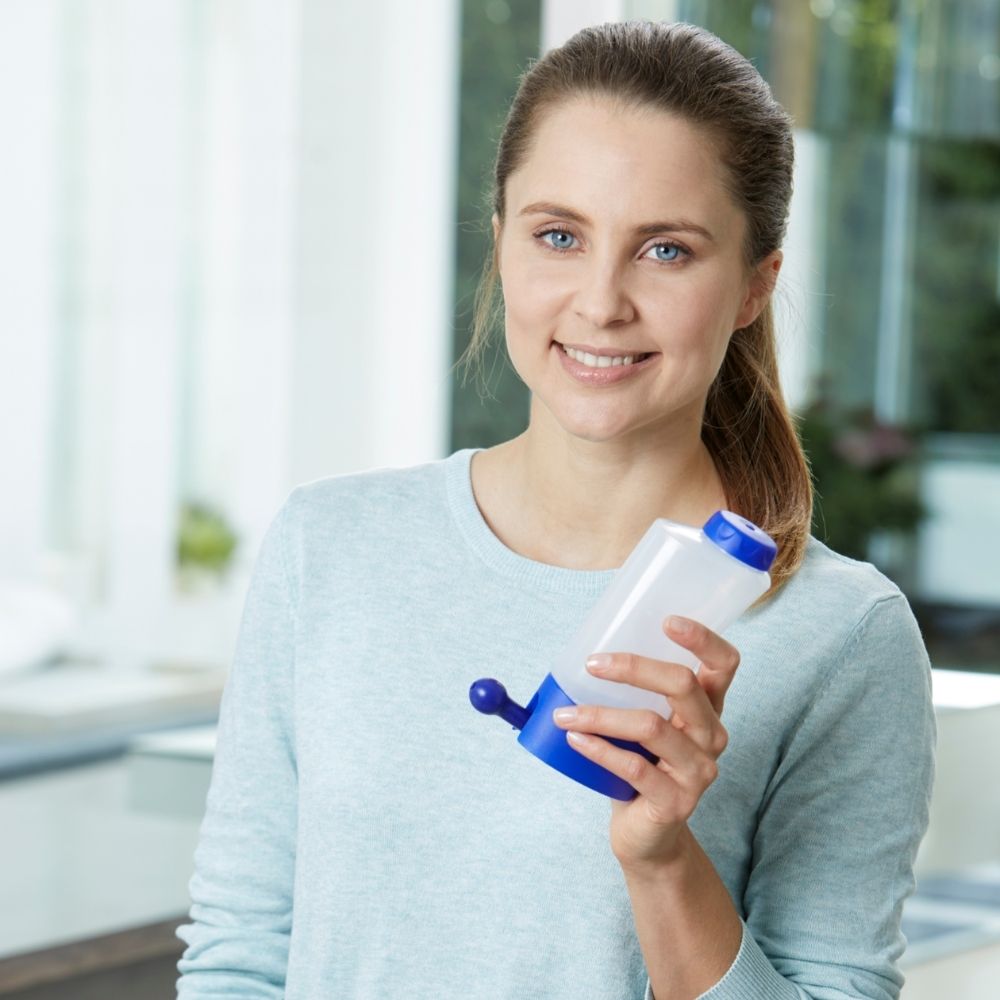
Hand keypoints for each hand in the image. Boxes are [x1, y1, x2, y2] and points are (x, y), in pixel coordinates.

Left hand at [551, 615, 739, 873]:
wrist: (648, 836)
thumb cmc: (641, 767)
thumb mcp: (643, 725)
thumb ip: (631, 693)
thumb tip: (582, 654)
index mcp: (708, 708)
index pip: (724, 664)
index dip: (703, 639)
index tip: (667, 621)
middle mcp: (712, 736)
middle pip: (683, 685)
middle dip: (634, 667)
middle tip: (592, 663)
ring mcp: (698, 771)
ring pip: (651, 726)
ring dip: (601, 715)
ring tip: (565, 713)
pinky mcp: (675, 802)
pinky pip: (634, 767)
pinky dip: (599, 749)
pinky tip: (574, 739)